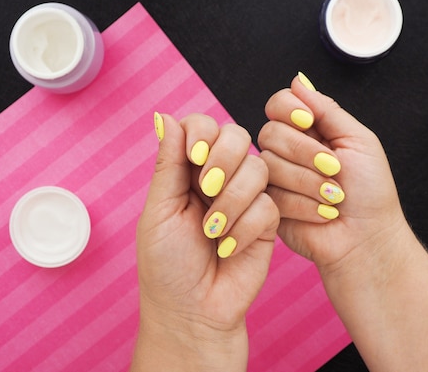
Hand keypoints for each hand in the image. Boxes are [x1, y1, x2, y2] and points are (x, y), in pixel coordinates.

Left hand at [132, 113, 278, 371]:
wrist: (193, 312)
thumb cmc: (167, 265)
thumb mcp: (160, 210)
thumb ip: (168, 164)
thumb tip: (164, 115)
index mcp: (187, 170)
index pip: (202, 126)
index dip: (203, 133)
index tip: (194, 158)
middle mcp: (219, 177)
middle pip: (236, 135)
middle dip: (223, 159)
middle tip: (206, 189)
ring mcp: (245, 197)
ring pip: (257, 167)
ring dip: (233, 200)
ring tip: (213, 232)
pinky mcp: (268, 221)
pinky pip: (268, 205)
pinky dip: (246, 227)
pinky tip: (229, 249)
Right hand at [257, 73, 407, 273]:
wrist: (367, 238)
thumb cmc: (370, 191)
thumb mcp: (357, 140)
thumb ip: (327, 109)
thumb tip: (298, 79)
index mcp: (308, 131)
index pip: (278, 104)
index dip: (287, 109)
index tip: (308, 121)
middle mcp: (287, 151)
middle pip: (270, 132)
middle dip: (306, 152)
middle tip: (335, 170)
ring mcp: (275, 178)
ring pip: (268, 164)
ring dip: (308, 182)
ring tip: (333, 198)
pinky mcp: (268, 206)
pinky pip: (270, 194)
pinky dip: (303, 204)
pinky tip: (321, 214)